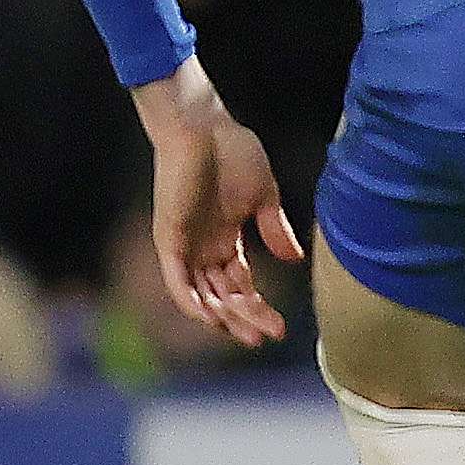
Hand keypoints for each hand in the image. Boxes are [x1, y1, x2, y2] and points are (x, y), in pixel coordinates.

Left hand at [136, 64, 299, 346]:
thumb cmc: (233, 153)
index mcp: (225, 239)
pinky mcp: (170, 240)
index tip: (282, 327)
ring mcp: (185, 246)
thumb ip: (275, 230)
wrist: (203, 128)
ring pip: (202, 296)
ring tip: (248, 333)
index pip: (240, 285)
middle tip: (269, 336)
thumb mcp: (264, 197)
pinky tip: (211, 318)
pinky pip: (177, 282)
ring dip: (223, 317)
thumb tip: (295, 260)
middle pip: (223, 297)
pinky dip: (191, 302)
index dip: (259, 307)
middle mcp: (203, 249)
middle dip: (246, 319)